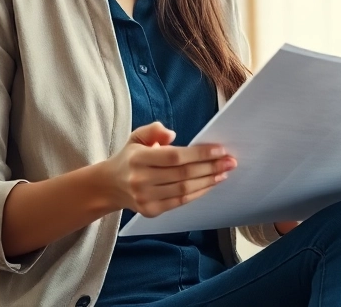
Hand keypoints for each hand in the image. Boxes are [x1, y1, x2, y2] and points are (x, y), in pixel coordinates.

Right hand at [97, 122, 234, 217]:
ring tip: (224, 172)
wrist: (109, 186)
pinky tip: (210, 184)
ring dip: (208, 181)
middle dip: (211, 167)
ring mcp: (145, 198)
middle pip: (183, 174)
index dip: (200, 154)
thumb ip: (153, 130)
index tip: (220, 150)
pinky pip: (180, 202)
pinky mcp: (150, 211)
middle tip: (230, 161)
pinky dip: (198, 193)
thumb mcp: (136, 137)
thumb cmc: (130, 158)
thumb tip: (171, 133)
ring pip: (184, 189)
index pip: (175, 157)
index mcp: (138, 159)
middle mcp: (140, 180)